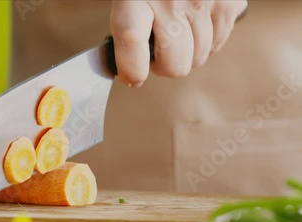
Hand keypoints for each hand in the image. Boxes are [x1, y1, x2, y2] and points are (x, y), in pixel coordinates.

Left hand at [110, 0, 247, 86]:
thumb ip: (129, 27)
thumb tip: (131, 72)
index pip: (131, 39)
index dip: (133, 69)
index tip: (134, 78)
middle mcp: (171, 0)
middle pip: (175, 64)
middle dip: (164, 66)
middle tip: (157, 53)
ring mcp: (203, 2)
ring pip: (198, 58)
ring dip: (186, 54)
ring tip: (177, 33)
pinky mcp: (229, 2)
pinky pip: (219, 42)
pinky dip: (208, 41)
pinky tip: (195, 25)